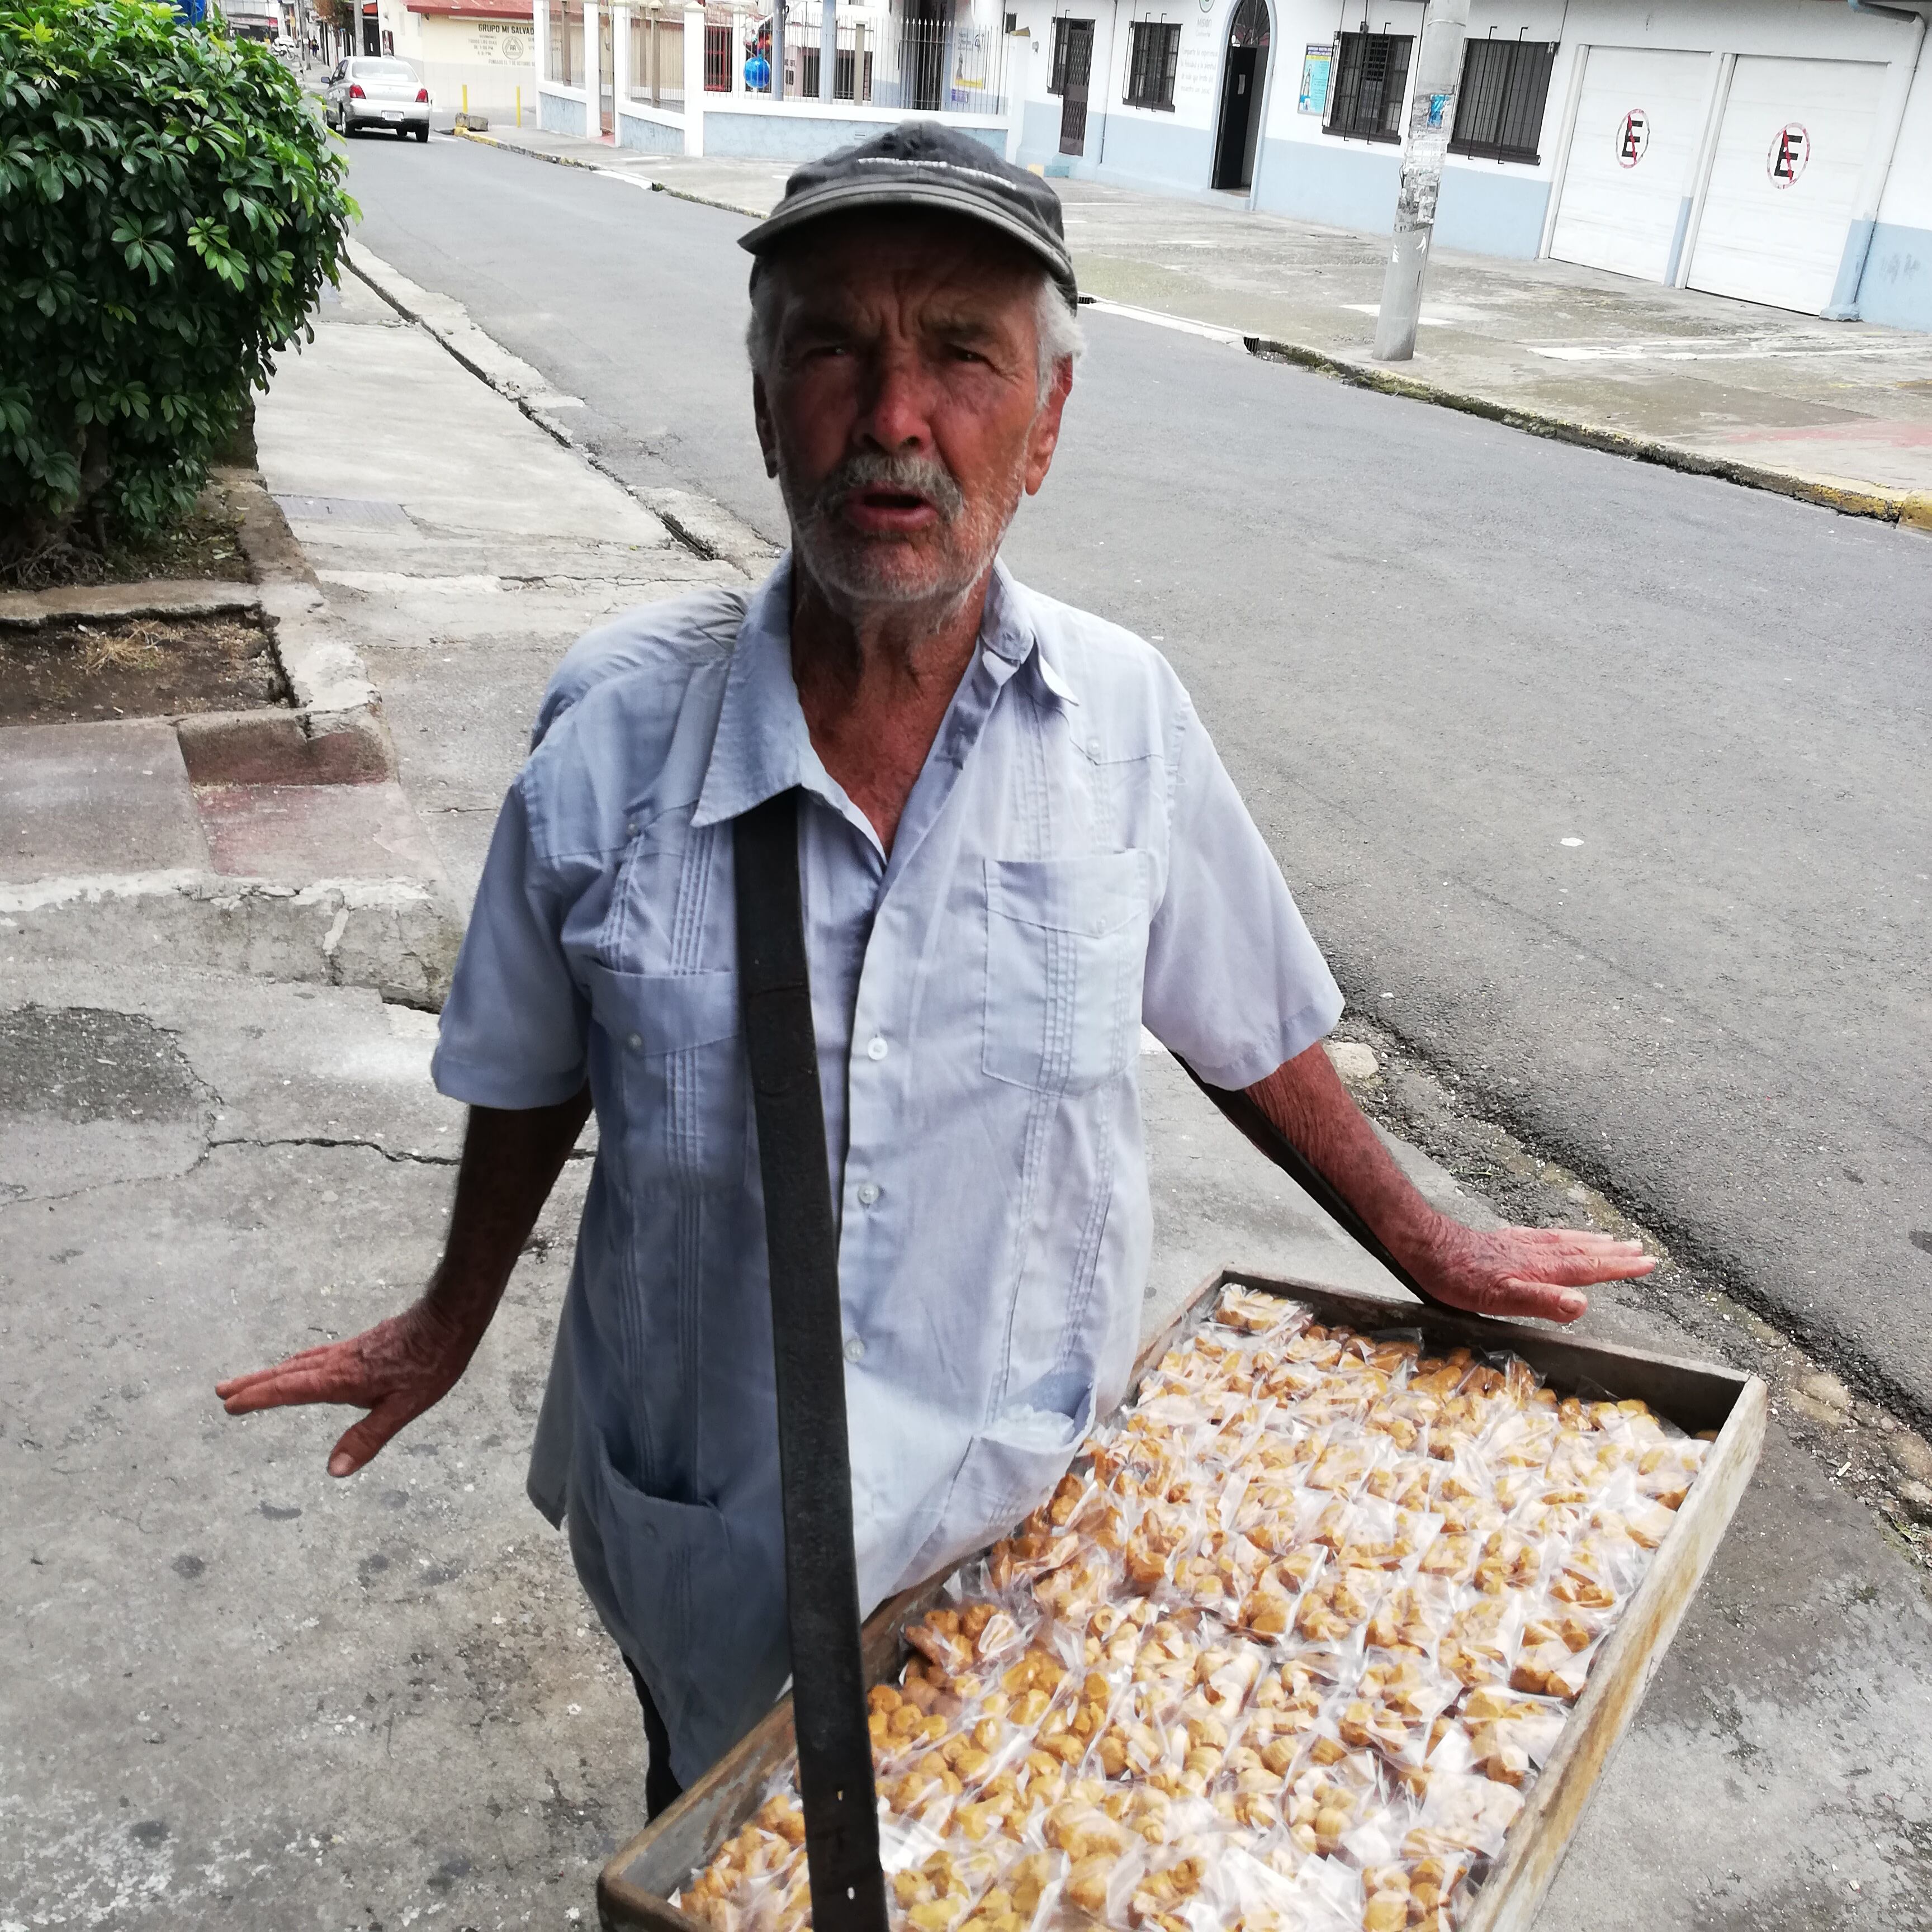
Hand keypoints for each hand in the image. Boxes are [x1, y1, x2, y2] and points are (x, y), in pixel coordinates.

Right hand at [215, 1297, 482, 1476]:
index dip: (257, 1398)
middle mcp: (338, 1362)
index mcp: (341, 1379)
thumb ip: (368, 1438)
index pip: (289, 1390)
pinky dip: (296, 1363)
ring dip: (271, 1372)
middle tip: (221, 1391)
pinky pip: (317, 1355)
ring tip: (249, 1381)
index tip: (229, 1404)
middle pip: (286, 1373)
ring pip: (300, 1362)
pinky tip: (300, 1365)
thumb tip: (334, 1471)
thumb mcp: (404, 1408)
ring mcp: (348, 1351)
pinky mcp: (361, 1345)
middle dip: (253, 1383)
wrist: (448, 1319)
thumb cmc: (431, 1363)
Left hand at [1405, 1218, 1655, 1323]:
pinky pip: (1545, 1236)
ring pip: (1566, 1241)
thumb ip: (1542, 1301)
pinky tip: (1562, 1237)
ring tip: (1614, 1241)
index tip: (1646, 1263)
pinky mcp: (1504, 1240)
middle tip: (1642, 1250)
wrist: (1427, 1248)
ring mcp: (1520, 1244)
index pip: (1588, 1269)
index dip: (1618, 1268)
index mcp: (1539, 1269)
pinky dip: (1564, 1236)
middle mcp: (1535, 1253)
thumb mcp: (1500, 1298)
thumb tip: (1582, 1306)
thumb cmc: (1459, 1278)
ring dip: (1592, 1243)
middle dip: (1613, 1253)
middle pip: (1583, 1252)